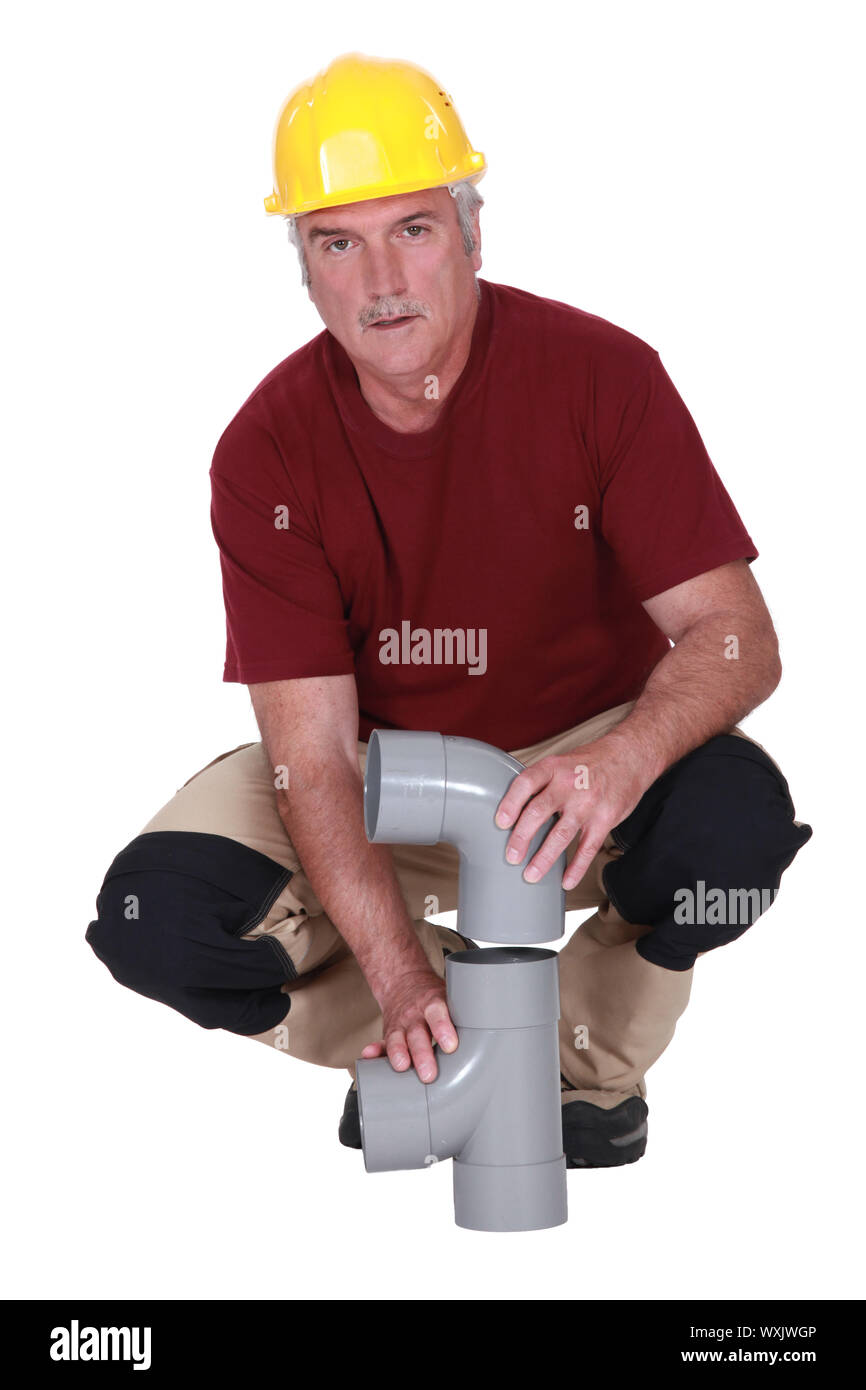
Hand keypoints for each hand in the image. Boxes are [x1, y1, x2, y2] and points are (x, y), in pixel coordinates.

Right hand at [360, 968, 457, 1082]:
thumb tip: (489, 1039)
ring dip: (397, 1053)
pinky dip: (373, 1051)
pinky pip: (380, 1043)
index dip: (443, 1028)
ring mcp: (399, 1024)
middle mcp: (414, 1014)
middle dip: (422, 1054)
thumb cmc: (435, 1000)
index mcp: (432, 1003)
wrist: (404, 981)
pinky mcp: (389, 1034)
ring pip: (397, 1040)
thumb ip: (462, 1019)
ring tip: (401, 1066)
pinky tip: (368, 1057)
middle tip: (429, 1074)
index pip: (438, 1013)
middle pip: (418, 1034)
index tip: (450, 1045)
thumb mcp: (450, 1000)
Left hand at [493, 733, 650, 890]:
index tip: (500, 823)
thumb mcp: (561, 762)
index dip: (510, 803)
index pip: (526, 783)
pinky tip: (566, 881)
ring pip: (562, 834)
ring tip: (531, 874)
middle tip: (511, 856)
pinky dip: (576, 868)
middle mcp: (569, 784)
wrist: (629, 757)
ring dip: (544, 858)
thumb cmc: (589, 764)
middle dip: (522, 837)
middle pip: (539, 811)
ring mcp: (588, 802)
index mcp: (553, 767)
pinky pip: (588, 848)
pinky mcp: (605, 819)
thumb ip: (540, 784)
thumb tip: (513, 810)